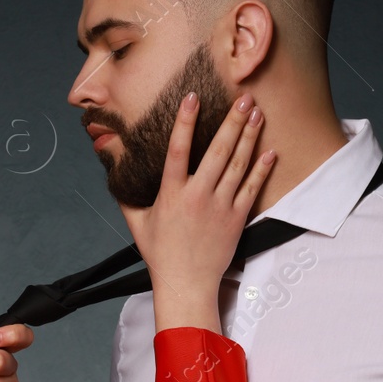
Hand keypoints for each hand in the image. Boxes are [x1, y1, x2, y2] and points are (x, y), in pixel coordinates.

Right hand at [119, 91, 275, 328]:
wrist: (186, 284)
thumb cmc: (161, 254)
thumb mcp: (137, 222)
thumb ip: (126, 195)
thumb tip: (113, 170)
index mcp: (172, 194)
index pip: (178, 149)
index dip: (185, 122)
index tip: (193, 98)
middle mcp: (198, 196)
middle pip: (218, 151)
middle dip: (232, 121)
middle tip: (243, 97)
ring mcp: (220, 207)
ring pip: (238, 165)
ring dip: (249, 137)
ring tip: (257, 114)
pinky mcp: (236, 219)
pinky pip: (251, 189)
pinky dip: (262, 170)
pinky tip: (270, 152)